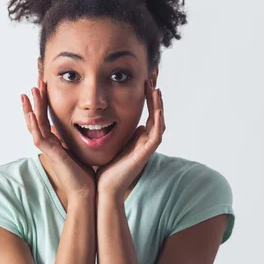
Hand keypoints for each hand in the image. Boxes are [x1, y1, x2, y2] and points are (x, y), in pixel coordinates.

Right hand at [22, 79, 95, 200]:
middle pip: (37, 117)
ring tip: (28, 92)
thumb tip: (85, 126)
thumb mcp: (80, 149)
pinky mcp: (51, 154)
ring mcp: (48, 149)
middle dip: (36, 100)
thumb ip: (76, 138)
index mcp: (55, 141)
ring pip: (35, 125)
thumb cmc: (85, 174)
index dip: (44, 102)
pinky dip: (34, 124)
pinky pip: (39, 137)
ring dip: (31, 108)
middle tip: (35, 82)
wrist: (86, 191)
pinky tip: (31, 112)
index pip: (46, 117)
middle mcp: (49, 143)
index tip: (44, 86)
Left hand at [96, 81, 165, 197]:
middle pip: (156, 112)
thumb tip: (125, 122)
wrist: (104, 189)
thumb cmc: (106, 170)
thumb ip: (120, 133)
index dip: (148, 95)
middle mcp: (145, 141)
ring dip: (158, 105)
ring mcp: (146, 148)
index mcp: (138, 137)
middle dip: (155, 93)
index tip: (146, 78)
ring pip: (158, 122)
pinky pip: (156, 136)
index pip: (148, 111)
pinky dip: (158, 122)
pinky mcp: (144, 155)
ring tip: (155, 87)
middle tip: (154, 74)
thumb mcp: (113, 144)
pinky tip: (157, 109)